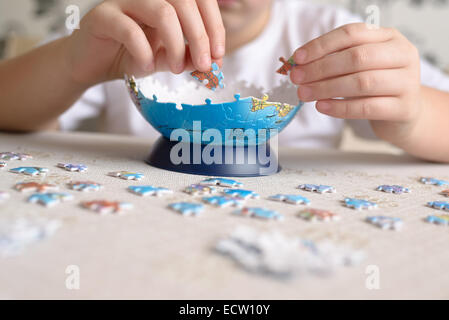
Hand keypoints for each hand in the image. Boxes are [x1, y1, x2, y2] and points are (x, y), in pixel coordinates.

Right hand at [65, 0, 225, 84]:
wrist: (92, 63)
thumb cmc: (130, 55)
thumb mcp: (166, 58)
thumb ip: (188, 57)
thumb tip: (212, 62)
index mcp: (165, 0)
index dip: (214, 25)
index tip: (219, 54)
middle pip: (185, 1)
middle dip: (200, 36)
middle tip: (205, 65)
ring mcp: (123, 1)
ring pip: (162, 11)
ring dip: (176, 45)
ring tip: (176, 69)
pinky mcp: (102, 16)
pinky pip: (130, 30)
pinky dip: (144, 52)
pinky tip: (146, 66)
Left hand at [290, 23, 421, 143]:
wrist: (404, 114)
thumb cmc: (376, 87)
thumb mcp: (359, 67)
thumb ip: (334, 61)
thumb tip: (300, 66)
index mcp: (389, 37)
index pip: (352, 34)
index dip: (322, 45)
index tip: (298, 58)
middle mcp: (402, 55)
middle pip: (357, 57)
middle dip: (321, 68)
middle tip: (297, 78)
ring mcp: (407, 82)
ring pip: (362, 82)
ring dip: (327, 88)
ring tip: (304, 93)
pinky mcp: (403, 108)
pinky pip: (367, 107)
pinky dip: (340, 107)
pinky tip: (321, 106)